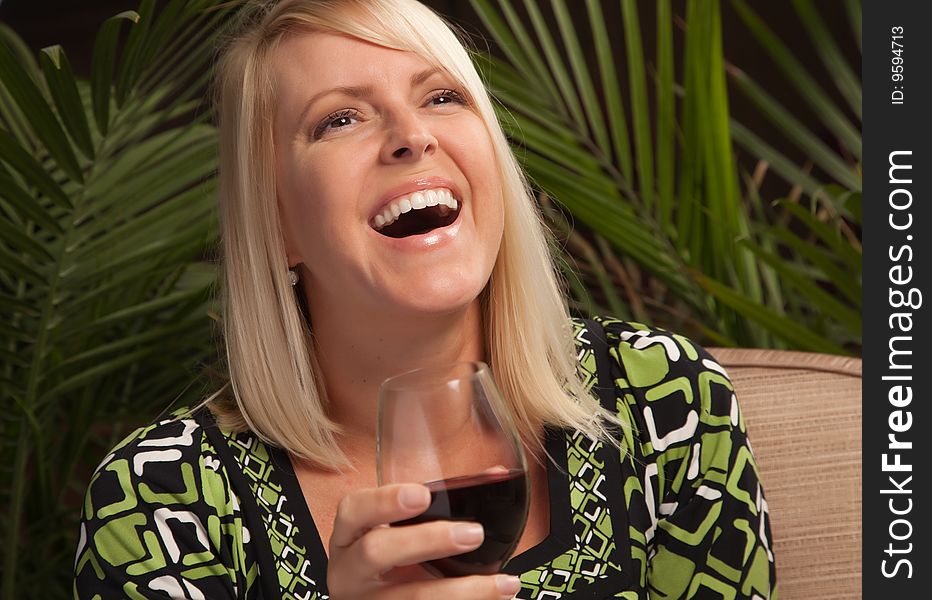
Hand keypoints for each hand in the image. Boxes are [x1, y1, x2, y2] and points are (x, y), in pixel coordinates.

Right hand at [326, 483, 522, 599]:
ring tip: (503, 583)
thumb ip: (439, 504)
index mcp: (350, 536)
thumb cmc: (393, 558)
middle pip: (377, 551)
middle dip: (428, 540)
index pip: (354, 510)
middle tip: (473, 533)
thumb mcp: (399, 530)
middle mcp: (349, 570)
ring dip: (463, 590)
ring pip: (411, 597)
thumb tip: (495, 475)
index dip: (385, 500)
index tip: (422, 494)